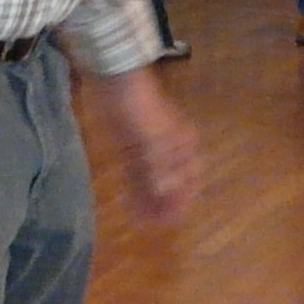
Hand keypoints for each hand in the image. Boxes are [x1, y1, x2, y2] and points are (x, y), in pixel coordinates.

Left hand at [96, 67, 202, 221]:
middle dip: (165, 204)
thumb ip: (158, 166)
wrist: (114, 78)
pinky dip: (136, 188)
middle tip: (154, 224)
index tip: (172, 221)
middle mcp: (171, 148)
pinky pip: (137, 173)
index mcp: (183, 144)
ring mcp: (150, 147)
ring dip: (149, 199)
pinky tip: (129, 201)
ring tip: (141, 219)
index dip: (183, 201)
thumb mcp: (150, 136)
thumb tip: (167, 192)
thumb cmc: (138, 106)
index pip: (190, 179)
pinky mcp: (131, 145)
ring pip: (154, 180)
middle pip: (172, 182)